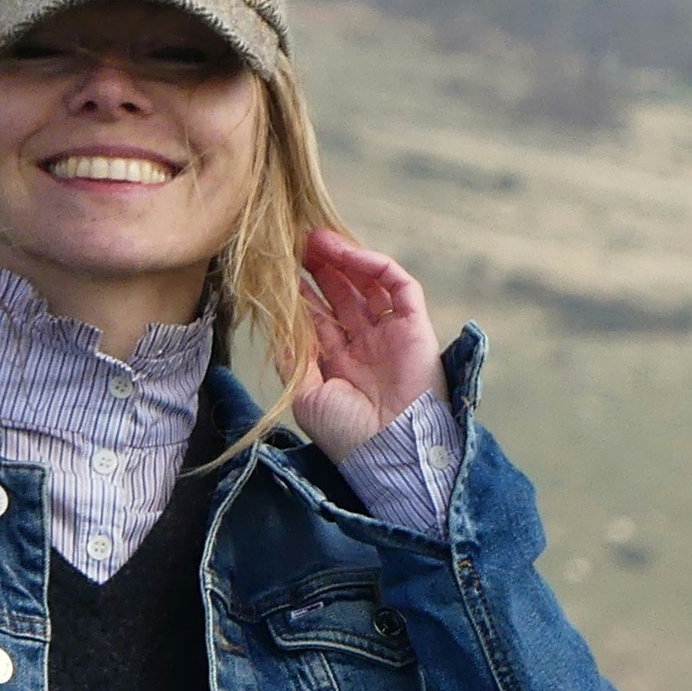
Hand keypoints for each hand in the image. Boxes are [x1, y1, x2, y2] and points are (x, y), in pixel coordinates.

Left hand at [293, 230, 441, 462]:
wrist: (388, 451)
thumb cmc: (346, 433)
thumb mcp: (306, 396)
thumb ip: (293, 359)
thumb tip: (276, 326)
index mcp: (342, 363)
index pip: (321, 316)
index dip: (302, 291)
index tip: (279, 267)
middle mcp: (367, 344)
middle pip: (343, 294)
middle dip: (321, 268)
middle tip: (297, 243)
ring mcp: (391, 334)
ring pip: (369, 284)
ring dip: (344, 259)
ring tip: (316, 239)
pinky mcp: (416, 326)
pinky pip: (399, 286)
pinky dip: (375, 266)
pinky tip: (348, 254)